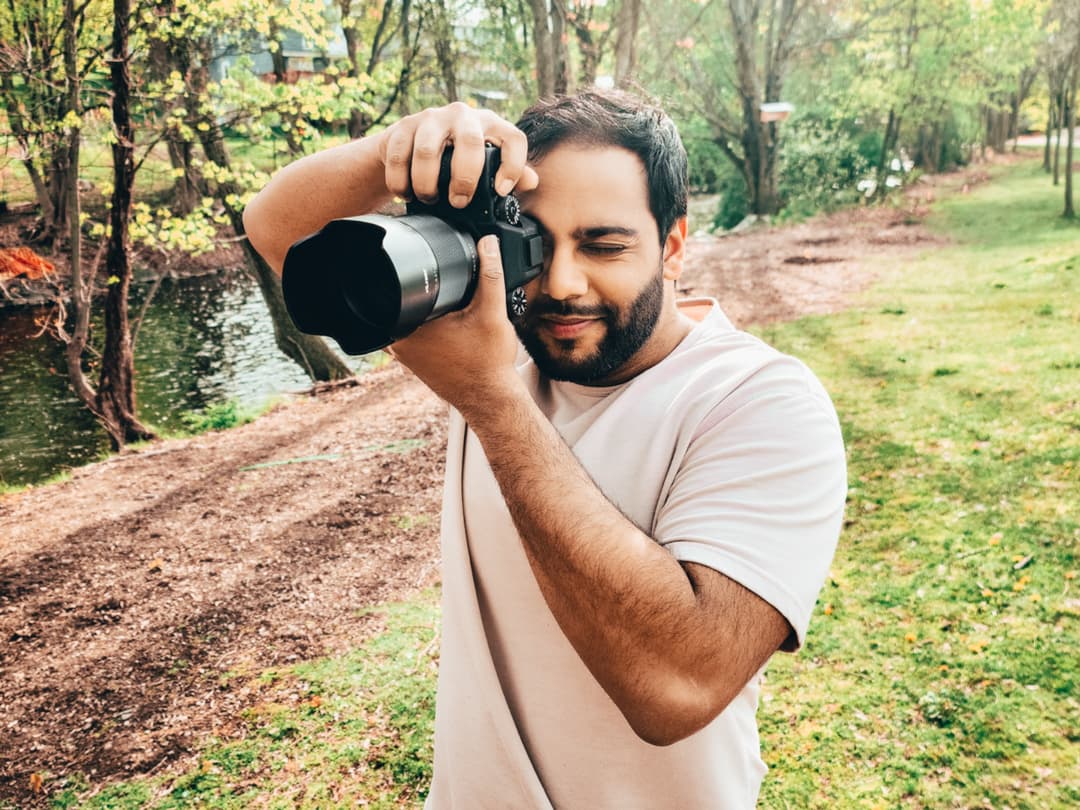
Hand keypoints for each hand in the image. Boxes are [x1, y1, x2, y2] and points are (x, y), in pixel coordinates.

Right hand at [376, 102, 538, 206]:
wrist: (409, 145)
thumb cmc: (454, 158)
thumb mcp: (485, 165)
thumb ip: (510, 173)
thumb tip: (532, 181)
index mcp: (490, 124)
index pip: (513, 138)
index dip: (512, 166)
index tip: (501, 191)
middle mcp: (463, 115)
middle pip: (470, 142)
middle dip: (464, 179)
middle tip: (459, 202)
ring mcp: (431, 117)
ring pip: (428, 150)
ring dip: (427, 183)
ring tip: (429, 200)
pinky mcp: (403, 125)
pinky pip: (400, 156)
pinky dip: (401, 181)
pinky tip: (406, 193)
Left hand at [389, 235, 525, 415]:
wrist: (491, 400)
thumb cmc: (489, 364)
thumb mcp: (493, 313)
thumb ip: (490, 274)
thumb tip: (488, 243)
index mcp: (409, 326)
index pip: (397, 285)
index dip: (411, 268)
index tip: (431, 263)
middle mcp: (399, 342)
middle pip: (402, 299)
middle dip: (422, 288)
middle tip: (452, 294)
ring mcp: (404, 354)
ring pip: (407, 316)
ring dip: (424, 307)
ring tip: (452, 310)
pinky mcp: (413, 361)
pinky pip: (413, 332)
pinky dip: (427, 324)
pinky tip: (449, 325)